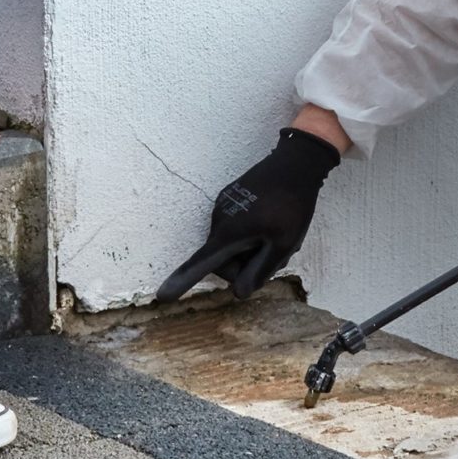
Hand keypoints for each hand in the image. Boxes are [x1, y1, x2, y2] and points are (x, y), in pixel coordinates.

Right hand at [156, 127, 341, 300]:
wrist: (295, 163)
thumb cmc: (292, 206)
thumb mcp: (282, 244)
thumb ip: (259, 270)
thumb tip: (238, 293)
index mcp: (228, 233)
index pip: (201, 264)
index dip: (182, 282)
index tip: (162, 295)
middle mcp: (219, 220)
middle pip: (223, 260)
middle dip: (244, 265)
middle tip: (275, 257)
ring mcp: (224, 207)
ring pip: (231, 244)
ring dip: (251, 249)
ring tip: (277, 236)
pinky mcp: (231, 198)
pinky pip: (235, 227)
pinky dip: (251, 234)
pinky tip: (273, 223)